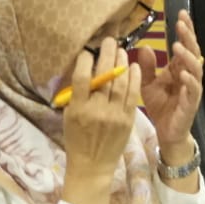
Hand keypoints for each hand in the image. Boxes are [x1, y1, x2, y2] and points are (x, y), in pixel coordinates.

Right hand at [61, 38, 141, 203]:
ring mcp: (114, 114)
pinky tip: (134, 66)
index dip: (86, 61)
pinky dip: (135, 78)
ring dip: (122, 63)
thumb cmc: (77, 138)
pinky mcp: (128, 118)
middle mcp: (96, 110)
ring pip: (120, 83)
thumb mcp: (69, 116)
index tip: (88, 50)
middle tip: (110, 40)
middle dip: (107, 55)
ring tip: (121, 50)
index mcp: (77, 108)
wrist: (93, 164)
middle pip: (104, 77)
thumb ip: (76, 95)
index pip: (82, 78)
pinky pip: (133, 94)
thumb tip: (82, 70)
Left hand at [135, 9, 203, 163]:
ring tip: (177, 45)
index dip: (184, 30)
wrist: (167, 133)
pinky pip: (193, 89)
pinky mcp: (192, 102)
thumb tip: (144, 47)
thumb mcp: (148, 84)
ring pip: (196, 68)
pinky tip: (182, 72)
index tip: (180, 14)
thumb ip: (147, 67)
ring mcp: (192, 88)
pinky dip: (189, 80)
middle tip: (181, 23)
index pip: (184, 45)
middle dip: (188, 37)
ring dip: (187, 56)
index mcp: (179, 69)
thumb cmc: (161, 107)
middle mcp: (189, 75)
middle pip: (193, 51)